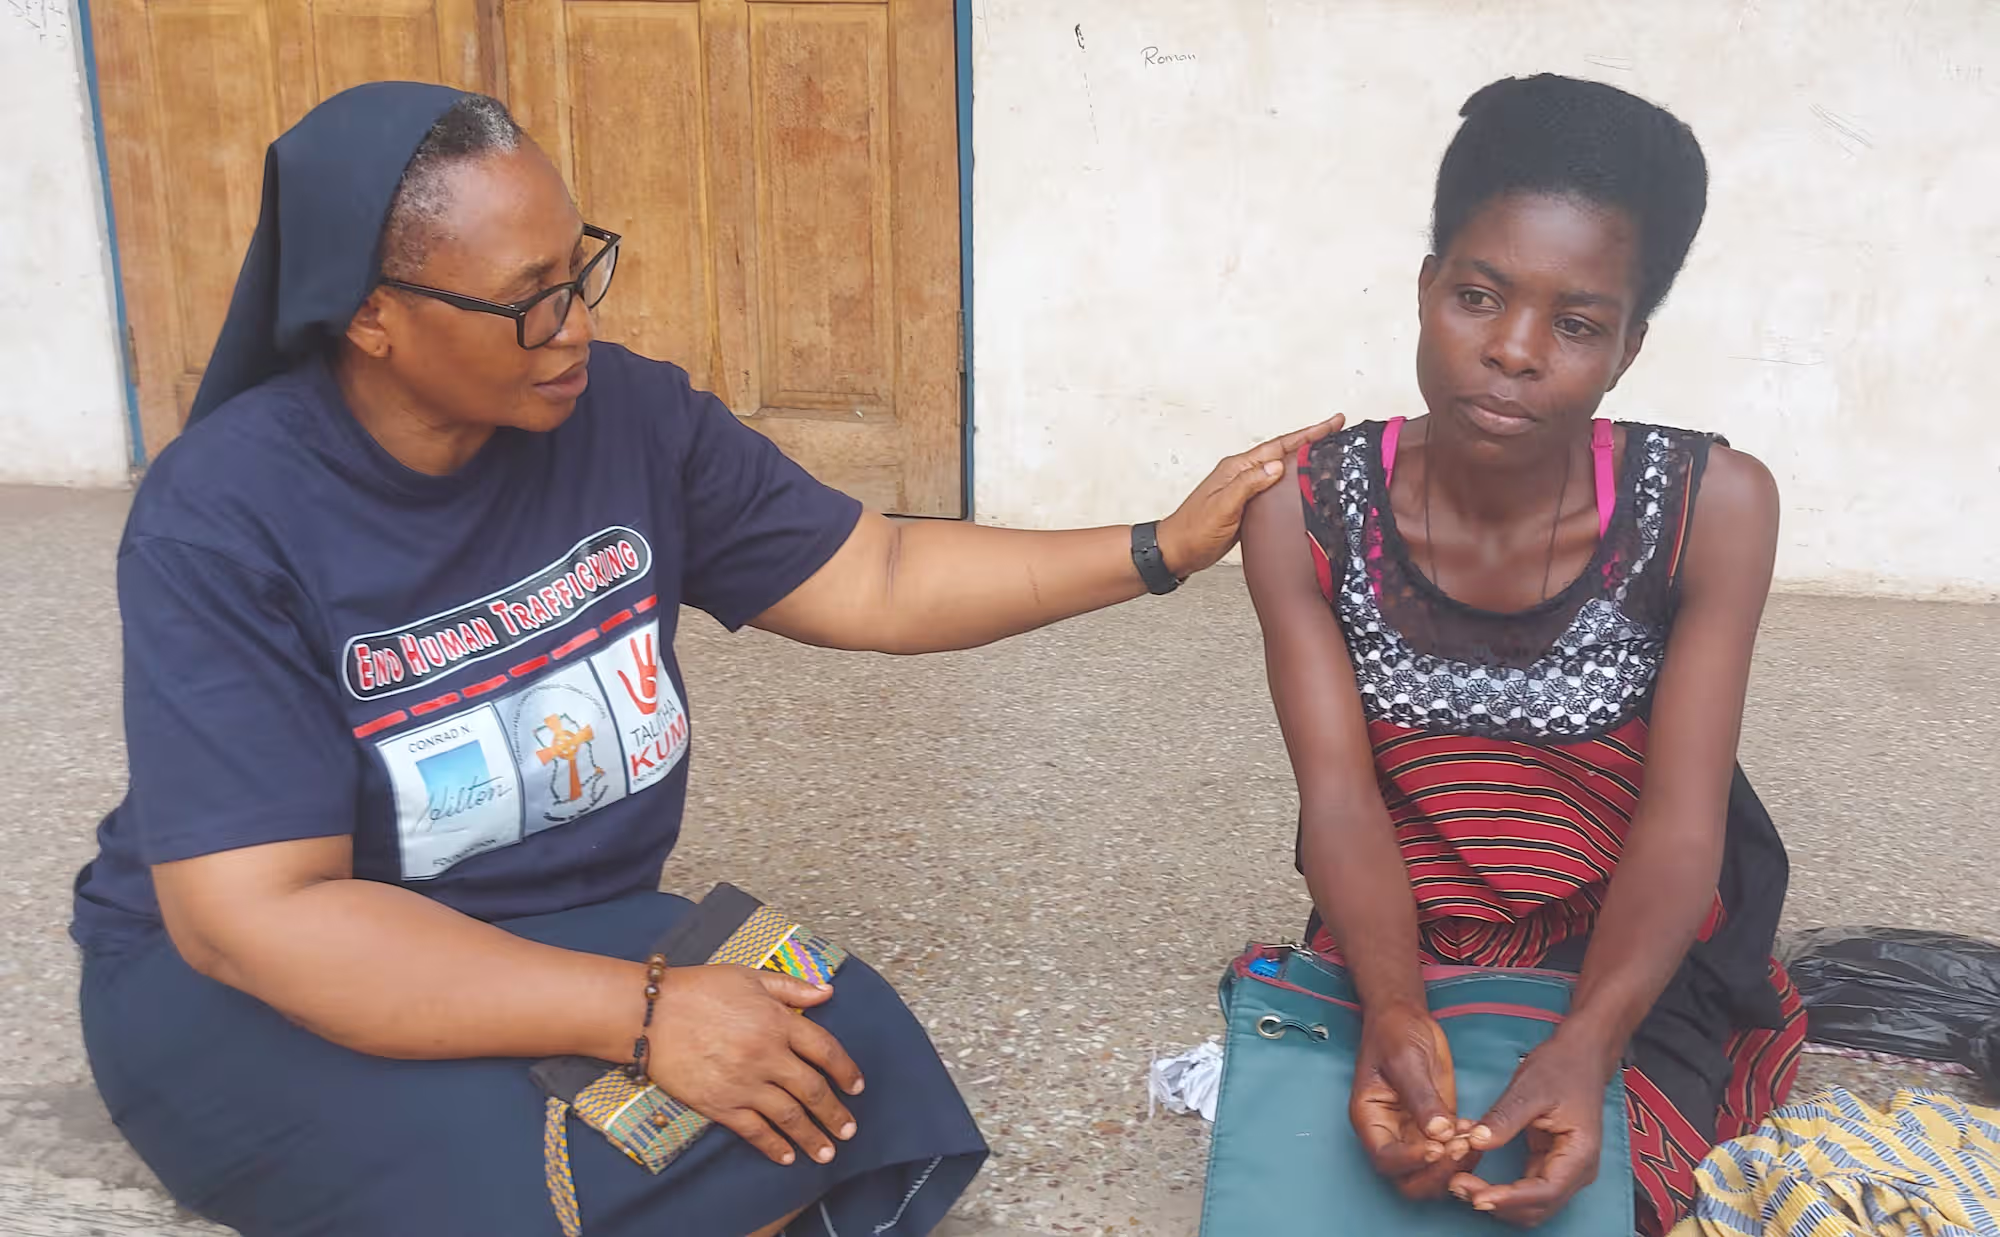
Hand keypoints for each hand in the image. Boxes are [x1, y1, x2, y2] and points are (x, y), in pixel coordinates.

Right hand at [648, 965, 864, 1166]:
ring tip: (826, 1153)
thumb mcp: (749, 976)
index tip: (857, 1087)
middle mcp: (766, 1055)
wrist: (649, 1014)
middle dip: (835, 1114)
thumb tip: (827, 991)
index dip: (846, 1070)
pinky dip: (773, 1146)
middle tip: (848, 1131)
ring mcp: (743, 1082)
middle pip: (812, 1090)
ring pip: (789, 1116)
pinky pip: (753, 1131)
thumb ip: (791, 986)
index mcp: (777, 1021)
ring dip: (812, 1137)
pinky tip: (786, 1156)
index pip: (825, 1050)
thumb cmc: (698, 989)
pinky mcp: (719, 1104)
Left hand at [1156, 416, 1344, 575]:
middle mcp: (1243, 474)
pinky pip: (1276, 489)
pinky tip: (1305, 487)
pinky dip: (1294, 484)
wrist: (1177, 551)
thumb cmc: (1194, 530)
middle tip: (1338, 431)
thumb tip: (1277, 466)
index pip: (1280, 446)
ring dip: (1305, 461)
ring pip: (1282, 470)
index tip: (1332, 423)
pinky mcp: (1248, 505)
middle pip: (1284, 452)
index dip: (1308, 434)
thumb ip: (1248, 484)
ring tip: (1329, 453)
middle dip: (1312, 441)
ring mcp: (1245, 489)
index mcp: (1238, 468)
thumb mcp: (1222, 506)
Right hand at [1351, 1004, 1475, 1198]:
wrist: (1406, 1016)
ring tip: (1472, 1138)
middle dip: (1436, 1173)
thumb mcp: (1404, 1060)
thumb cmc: (1394, 1033)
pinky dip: (1466, 1151)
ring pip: (1432, 1173)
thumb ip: (1420, 1097)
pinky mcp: (1438, 1128)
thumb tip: (1439, 1133)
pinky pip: (1451, 1154)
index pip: (1385, 1159)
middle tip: (1459, 1148)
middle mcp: (1390, 1134)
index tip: (1435, 1147)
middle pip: (1408, 1179)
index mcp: (1370, 1119)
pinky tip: (1476, 1130)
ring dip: (1454, 1166)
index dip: (1409, 1161)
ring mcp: (1415, 1134)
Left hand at [1449, 1038, 1609, 1225]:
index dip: (1510, 1199)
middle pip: (1537, 1207)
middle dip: (1498, 1203)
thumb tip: (1475, 1142)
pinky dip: (1500, 1188)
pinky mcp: (1549, 1164)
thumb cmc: (1560, 1068)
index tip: (1476, 1196)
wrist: (1579, 1056)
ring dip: (1497, 1200)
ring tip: (1459, 1183)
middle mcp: (1577, 1171)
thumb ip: (1504, 1118)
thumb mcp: (1529, 1088)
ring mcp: (1564, 1170)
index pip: (1545, 1191)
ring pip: (1530, 1204)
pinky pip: (1525, 1188)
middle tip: (1457, 1185)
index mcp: (1579, 1154)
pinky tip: (1472, 1173)